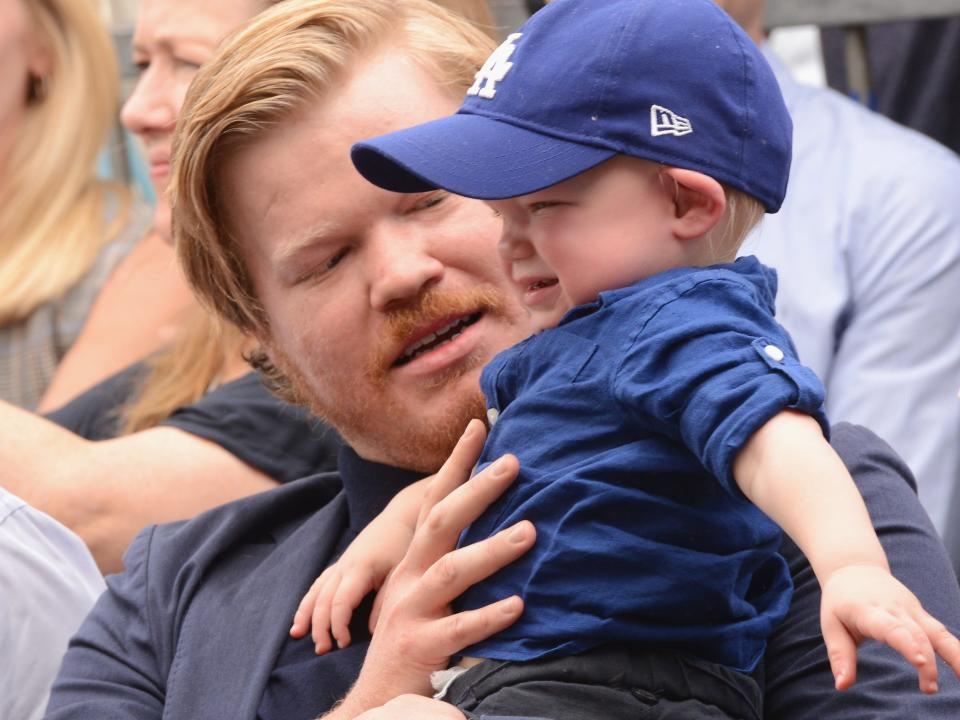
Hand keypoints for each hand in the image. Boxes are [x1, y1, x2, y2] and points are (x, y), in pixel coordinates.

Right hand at [290, 512, 413, 653]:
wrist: (399, 518)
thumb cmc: (402, 546)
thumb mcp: (398, 574)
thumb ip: (383, 602)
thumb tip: (369, 632)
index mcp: (359, 570)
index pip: (340, 603)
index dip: (337, 626)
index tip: (342, 644)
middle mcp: (343, 567)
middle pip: (322, 600)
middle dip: (319, 627)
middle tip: (322, 650)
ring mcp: (339, 565)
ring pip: (315, 591)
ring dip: (306, 614)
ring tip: (297, 635)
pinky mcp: (340, 564)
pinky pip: (318, 583)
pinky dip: (308, 600)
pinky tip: (303, 614)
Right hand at [331, 419, 535, 715]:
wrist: (377, 698)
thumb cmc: (415, 637)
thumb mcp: (426, 592)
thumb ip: (455, 561)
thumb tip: (504, 524)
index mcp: (412, 560)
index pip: (434, 500)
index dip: (456, 463)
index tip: (479, 426)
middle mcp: (407, 577)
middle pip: (440, 523)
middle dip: (476, 490)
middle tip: (513, 462)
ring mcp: (410, 610)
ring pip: (449, 571)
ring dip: (491, 549)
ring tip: (531, 532)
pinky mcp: (421, 646)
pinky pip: (459, 627)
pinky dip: (488, 614)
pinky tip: (518, 605)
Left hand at [820, 563, 959, 691]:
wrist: (854, 568)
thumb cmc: (839, 602)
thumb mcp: (831, 625)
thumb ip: (840, 655)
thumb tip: (842, 686)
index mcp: (867, 610)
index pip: (890, 627)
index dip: (906, 643)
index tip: (919, 661)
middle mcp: (893, 608)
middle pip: (916, 634)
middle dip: (927, 661)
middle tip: (929, 688)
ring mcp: (910, 609)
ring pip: (936, 631)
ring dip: (953, 656)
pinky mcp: (920, 613)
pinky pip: (941, 631)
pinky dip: (955, 650)